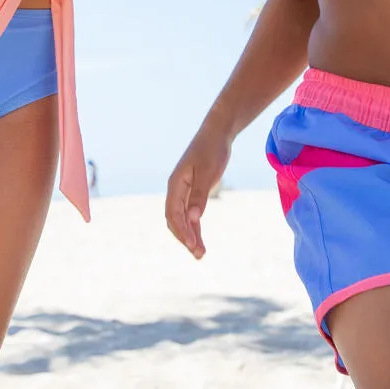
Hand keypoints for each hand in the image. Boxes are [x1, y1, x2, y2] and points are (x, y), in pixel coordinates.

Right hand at [165, 123, 231, 259]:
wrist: (217, 134)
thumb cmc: (212, 150)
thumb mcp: (208, 172)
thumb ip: (199, 195)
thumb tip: (193, 218)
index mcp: (176, 184)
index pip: (173, 213)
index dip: (181, 230)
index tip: (193, 244)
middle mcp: (176, 189)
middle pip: (174, 219)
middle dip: (184, 237)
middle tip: (199, 254)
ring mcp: (184, 192)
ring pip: (182, 219)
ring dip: (189, 236)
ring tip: (200, 254)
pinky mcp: (193, 192)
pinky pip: (190, 214)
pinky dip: (194, 227)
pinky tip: (199, 239)